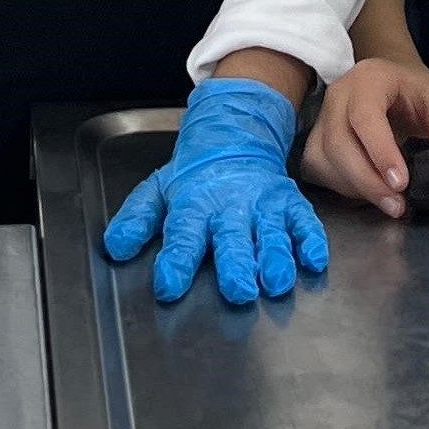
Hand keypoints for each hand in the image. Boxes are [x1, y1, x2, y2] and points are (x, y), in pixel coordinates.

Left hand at [102, 79, 327, 304]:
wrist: (235, 137)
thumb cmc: (195, 176)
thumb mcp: (158, 191)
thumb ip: (137, 219)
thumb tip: (115, 248)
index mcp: (195, 205)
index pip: (183, 235)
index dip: (176, 260)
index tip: (169, 285)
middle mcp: (231, 206)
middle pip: (232, 238)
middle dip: (236, 265)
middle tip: (238, 290)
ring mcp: (263, 204)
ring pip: (270, 233)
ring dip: (275, 257)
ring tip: (276, 282)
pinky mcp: (289, 202)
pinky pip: (304, 221)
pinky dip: (311, 239)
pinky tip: (313, 259)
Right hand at [300, 56, 428, 218]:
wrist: (390, 81)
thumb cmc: (410, 88)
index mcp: (368, 80)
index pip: (365, 117)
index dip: (380, 153)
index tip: (401, 182)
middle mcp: (339, 97)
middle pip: (339, 143)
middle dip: (368, 182)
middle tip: (397, 204)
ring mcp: (323, 118)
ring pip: (325, 160)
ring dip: (356, 188)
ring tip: (389, 201)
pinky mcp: (317, 139)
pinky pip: (320, 169)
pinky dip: (343, 187)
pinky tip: (368, 191)